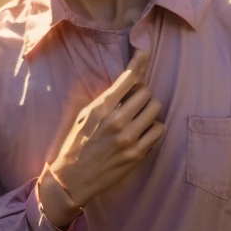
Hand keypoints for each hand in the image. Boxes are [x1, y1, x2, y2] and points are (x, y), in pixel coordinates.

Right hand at [38, 48, 163, 223]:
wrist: (72, 178)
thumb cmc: (76, 143)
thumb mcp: (84, 115)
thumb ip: (105, 98)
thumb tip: (124, 79)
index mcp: (101, 108)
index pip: (128, 79)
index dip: (138, 62)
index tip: (144, 52)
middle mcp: (116, 121)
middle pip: (146, 92)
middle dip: (142, 93)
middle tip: (134, 100)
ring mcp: (128, 139)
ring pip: (155, 110)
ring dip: (149, 109)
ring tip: (139, 116)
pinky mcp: (137, 154)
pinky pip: (158, 130)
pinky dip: (154, 127)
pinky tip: (143, 131)